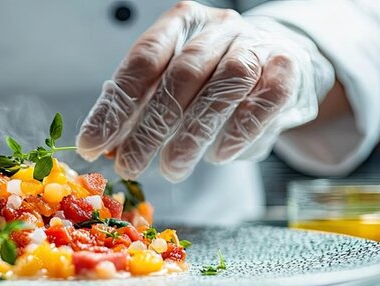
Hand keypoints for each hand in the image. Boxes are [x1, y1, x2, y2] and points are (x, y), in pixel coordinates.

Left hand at [76, 1, 333, 181]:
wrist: (276, 64)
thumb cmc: (212, 81)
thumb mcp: (169, 90)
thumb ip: (138, 113)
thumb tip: (104, 147)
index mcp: (179, 22)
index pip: (142, 62)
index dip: (115, 107)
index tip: (93, 146)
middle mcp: (217, 27)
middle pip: (181, 74)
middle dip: (150, 127)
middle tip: (129, 166)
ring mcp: (255, 43)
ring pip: (225, 85)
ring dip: (194, 133)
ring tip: (172, 168)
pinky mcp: (287, 67)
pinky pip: (265, 98)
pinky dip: (240, 130)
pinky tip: (220, 155)